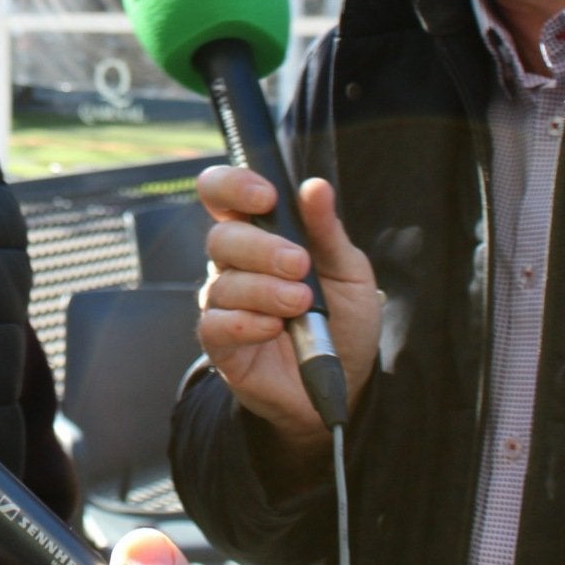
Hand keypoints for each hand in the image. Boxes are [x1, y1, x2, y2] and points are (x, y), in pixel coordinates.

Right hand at [195, 165, 380, 455]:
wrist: (346, 379)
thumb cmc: (344, 317)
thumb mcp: (349, 270)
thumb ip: (327, 230)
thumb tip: (316, 186)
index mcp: (259, 233)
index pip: (223, 193)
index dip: (233, 186)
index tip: (266, 197)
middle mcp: (234, 264)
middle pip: (222, 238)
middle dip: (262, 248)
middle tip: (299, 265)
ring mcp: (223, 303)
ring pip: (222, 283)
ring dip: (265, 291)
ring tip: (301, 304)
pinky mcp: (220, 343)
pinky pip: (215, 324)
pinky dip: (248, 323)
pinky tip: (275, 329)